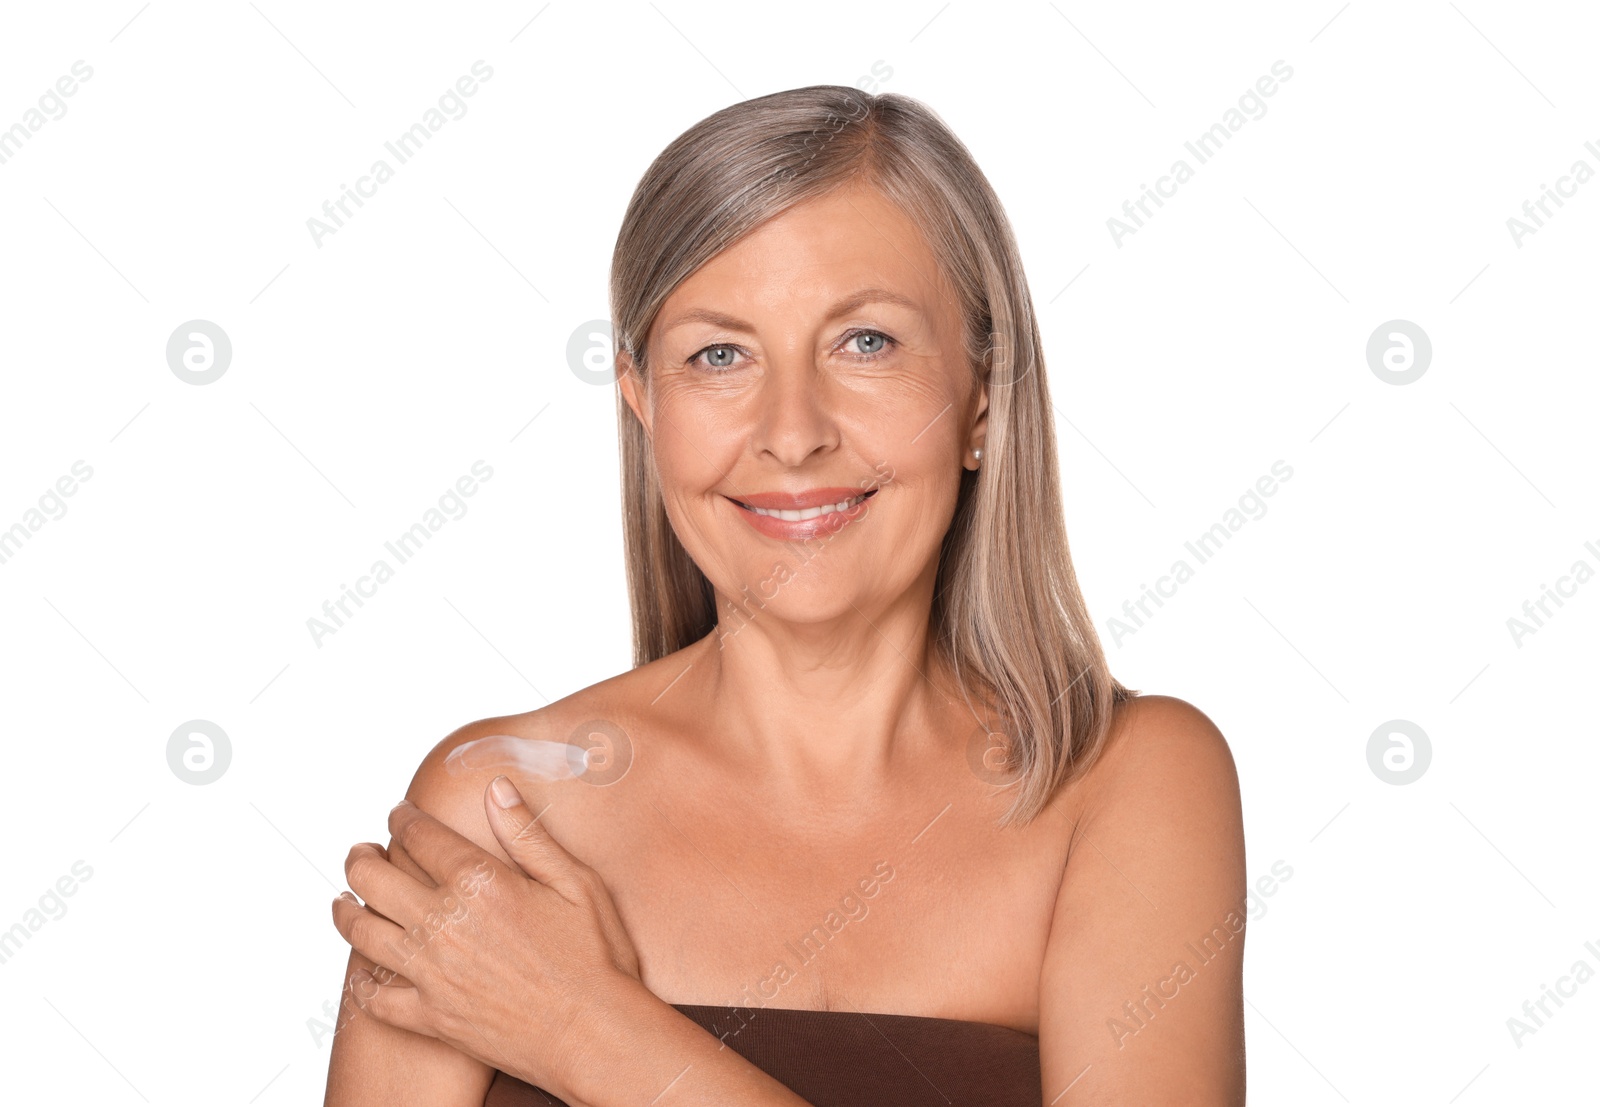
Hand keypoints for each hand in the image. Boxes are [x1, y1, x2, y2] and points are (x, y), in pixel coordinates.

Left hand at [331, 775, 643, 1092]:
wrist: (595, 1035)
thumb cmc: (596, 958)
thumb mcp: (576, 882)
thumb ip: (528, 835)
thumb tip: (496, 789)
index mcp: (480, 883)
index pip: (420, 836)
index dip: (402, 818)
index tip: (397, 814)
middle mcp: (444, 924)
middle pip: (374, 878)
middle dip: (360, 858)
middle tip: (359, 853)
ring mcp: (431, 973)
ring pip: (361, 932)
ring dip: (344, 910)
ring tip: (342, 901)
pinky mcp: (429, 1016)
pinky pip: (376, 998)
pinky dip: (363, 982)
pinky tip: (364, 971)